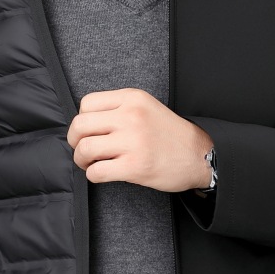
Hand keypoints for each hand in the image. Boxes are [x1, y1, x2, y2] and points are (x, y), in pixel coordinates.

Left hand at [66, 88, 213, 191]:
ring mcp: (133, 142)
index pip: (86, 103)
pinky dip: (93, 175)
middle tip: (83, 150)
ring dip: (81, 160)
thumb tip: (85, 123)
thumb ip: (118, 109)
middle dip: (74, 141)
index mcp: (132, 99)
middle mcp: (131, 116)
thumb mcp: (146, 107)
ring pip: (84, 148)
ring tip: (91, 163)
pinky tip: (102, 173)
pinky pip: (96, 171)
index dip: (82, 120)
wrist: (200, 156)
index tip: (89, 131)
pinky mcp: (135, 167)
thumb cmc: (170, 135)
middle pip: (80, 125)